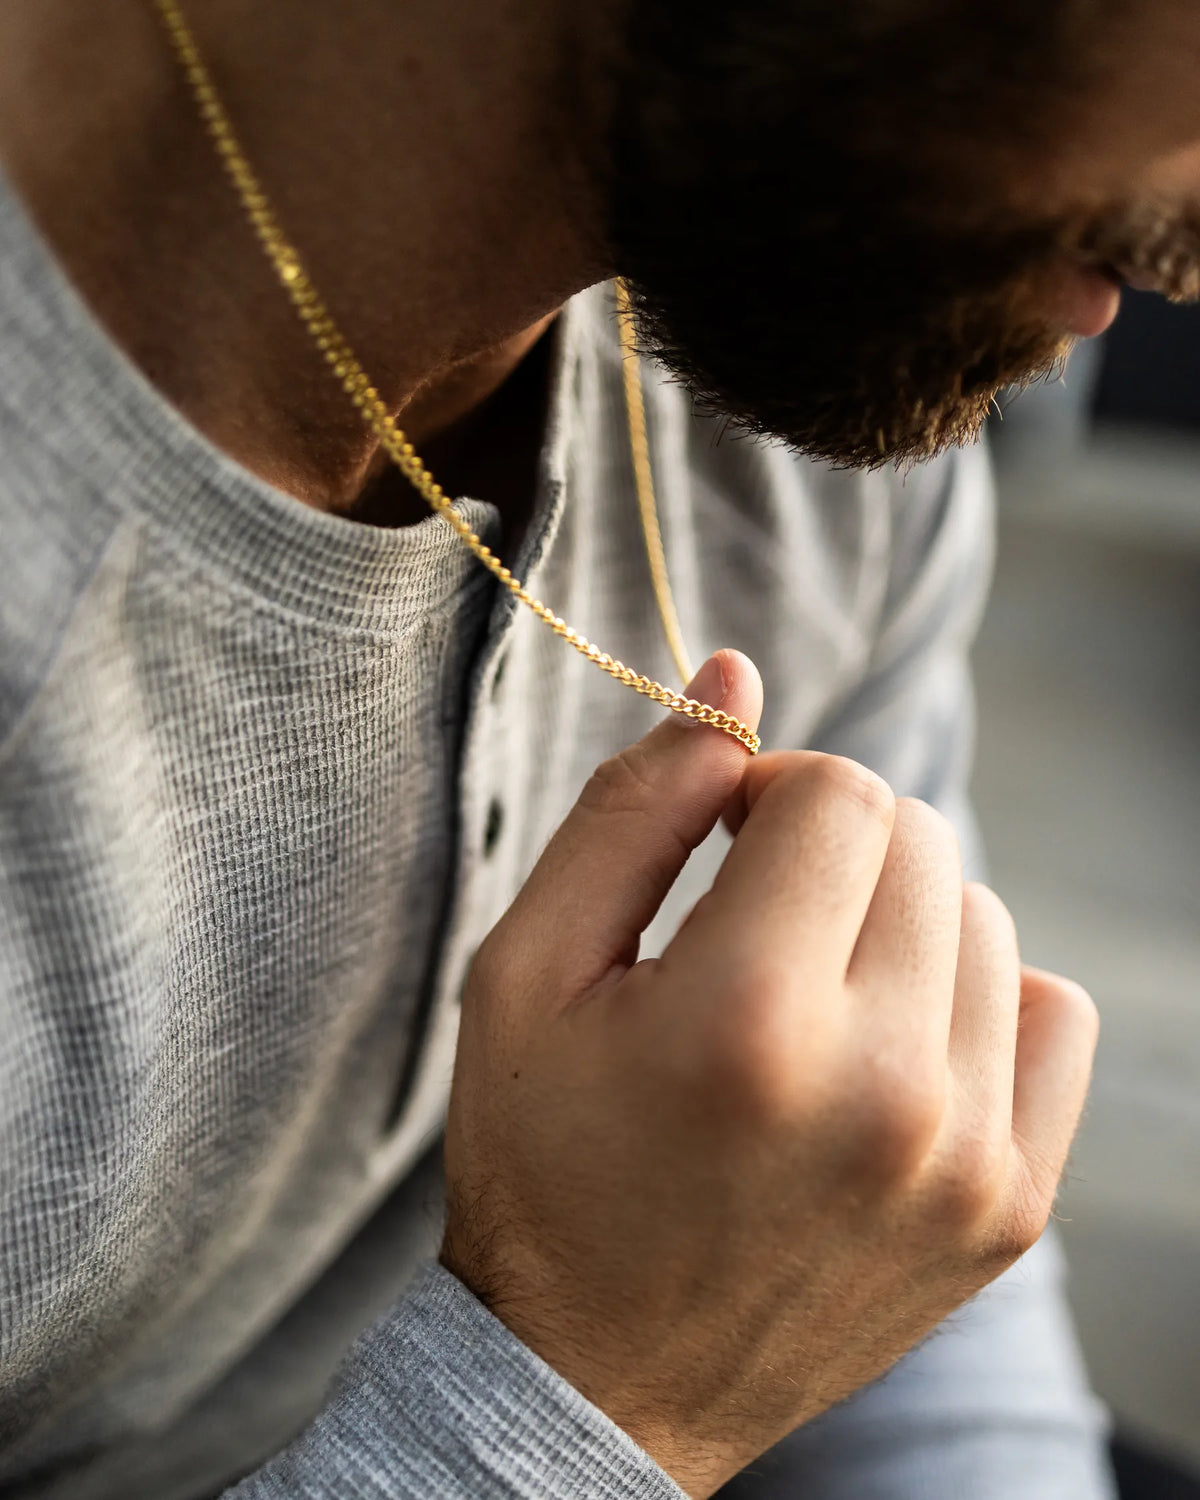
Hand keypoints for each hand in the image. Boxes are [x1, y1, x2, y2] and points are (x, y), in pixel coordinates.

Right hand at [441, 650, 1097, 1497]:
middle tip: (750, 925)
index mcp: (745, 1020)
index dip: (765, 790)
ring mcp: (964, 1159)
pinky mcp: (1008, 1206)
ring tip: (807, 994)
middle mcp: (882, 1090)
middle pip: (919, 837)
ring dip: (895, 918)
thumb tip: (734, 680)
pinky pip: (1049, 1011)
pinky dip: (970, 997)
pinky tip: (886, 1045)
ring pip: (981, 915)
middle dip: (829, 846)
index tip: (718, 850)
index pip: (835, 789)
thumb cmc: (544, 1162)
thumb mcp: (527, 972)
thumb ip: (633, 809)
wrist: (599, 1380)